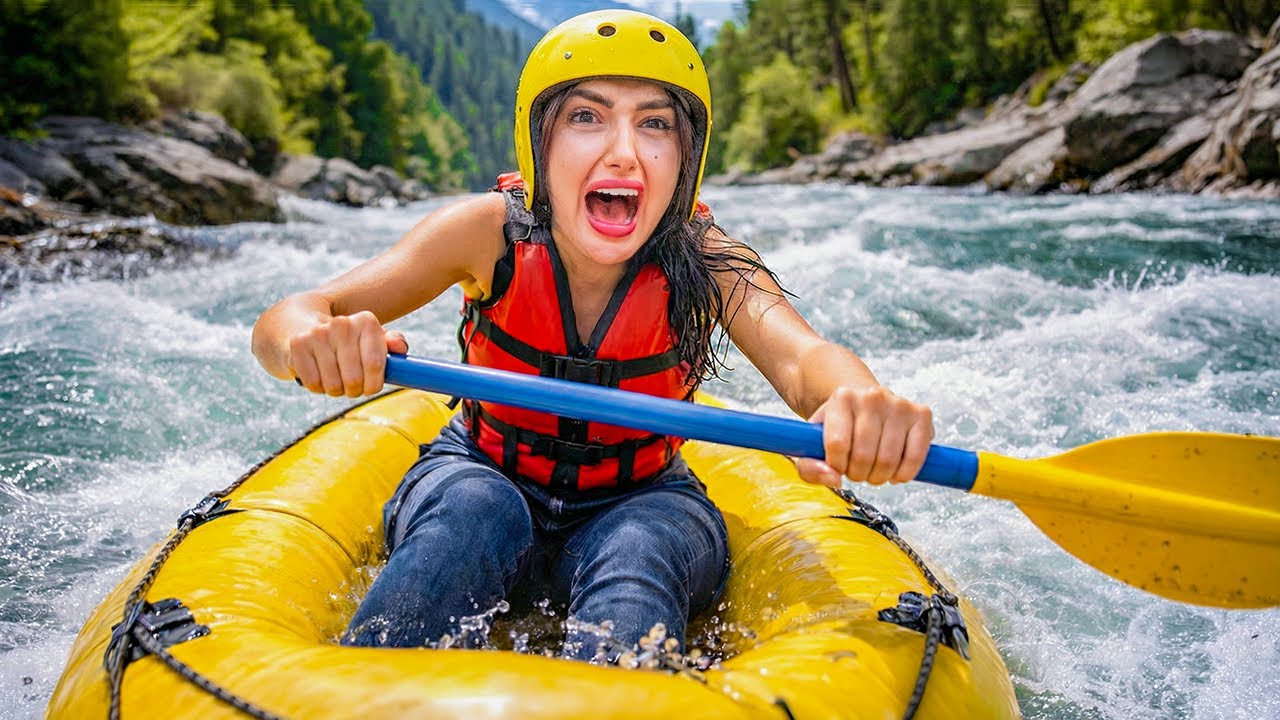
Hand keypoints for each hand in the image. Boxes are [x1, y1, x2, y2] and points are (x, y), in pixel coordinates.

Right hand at [288, 311, 408, 397]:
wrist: (299, 325)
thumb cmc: (345, 341)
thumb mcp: (371, 340)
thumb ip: (392, 344)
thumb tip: (400, 348)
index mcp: (367, 321)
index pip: (375, 364)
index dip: (373, 384)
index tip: (370, 386)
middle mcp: (343, 323)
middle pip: (354, 380)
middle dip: (354, 390)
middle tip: (351, 385)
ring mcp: (318, 333)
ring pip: (333, 385)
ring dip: (335, 390)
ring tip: (334, 378)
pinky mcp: (297, 345)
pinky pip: (314, 384)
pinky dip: (317, 387)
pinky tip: (317, 374)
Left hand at [793, 385, 933, 487]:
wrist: (864, 404)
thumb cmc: (839, 427)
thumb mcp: (813, 443)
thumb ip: (809, 466)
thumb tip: (834, 479)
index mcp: (842, 398)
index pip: (838, 444)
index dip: (837, 465)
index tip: (837, 465)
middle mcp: (872, 396)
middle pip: (864, 455)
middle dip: (858, 474)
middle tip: (856, 470)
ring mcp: (899, 404)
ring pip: (888, 460)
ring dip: (879, 477)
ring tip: (872, 470)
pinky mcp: (922, 414)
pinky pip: (915, 457)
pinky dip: (904, 474)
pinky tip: (894, 472)